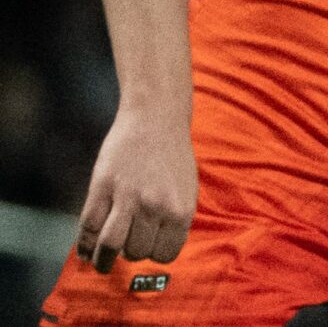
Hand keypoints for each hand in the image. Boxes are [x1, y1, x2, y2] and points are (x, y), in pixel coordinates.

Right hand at [75, 102, 196, 270]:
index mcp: (181, 209)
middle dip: (132, 253)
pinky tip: (85, 253)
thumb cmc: (173, 155)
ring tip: (102, 264)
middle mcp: (156, 207)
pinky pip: (89, 226)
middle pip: (137, 251)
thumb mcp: (187, 189)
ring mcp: (127, 197)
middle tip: (127, 247)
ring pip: (111, 245)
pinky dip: (85, 245)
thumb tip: (158, 248)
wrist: (156, 117)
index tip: (149, 250)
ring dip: (105, 259)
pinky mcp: (102, 187)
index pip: (166, 253)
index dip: (156, 254)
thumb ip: (174, 219)